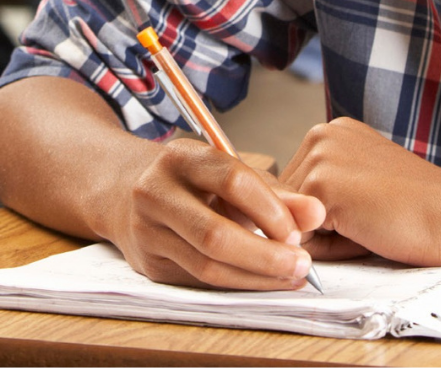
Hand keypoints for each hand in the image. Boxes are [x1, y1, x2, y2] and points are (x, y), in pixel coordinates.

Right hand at [111, 137, 324, 289]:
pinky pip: (198, 281)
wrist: (123, 190)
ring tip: (290, 276)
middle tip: (302, 264)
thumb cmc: (189, 180)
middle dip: (265, 255)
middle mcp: (155, 190)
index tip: (298, 230)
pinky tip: (263, 281)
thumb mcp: (226, 173)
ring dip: (255, 276)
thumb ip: (274, 193)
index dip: (269, 208)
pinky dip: (236, 284)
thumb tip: (317, 213)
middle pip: (215, 233)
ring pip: (206, 265)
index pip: (231, 179)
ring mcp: (147, 229)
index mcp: (180, 157)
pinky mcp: (148, 263)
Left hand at [282, 118, 440, 267]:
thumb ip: (317, 200)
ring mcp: (319, 155)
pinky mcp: (322, 182)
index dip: (323, 219)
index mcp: (331, 133)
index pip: (295, 189)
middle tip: (371, 222)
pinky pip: (301, 234)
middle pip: (287, 203)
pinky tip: (367, 231)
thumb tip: (274, 227)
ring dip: (323, 239)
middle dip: (318, 229)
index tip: (367, 213)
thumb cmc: (415, 213)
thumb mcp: (359, 191)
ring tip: (369, 225)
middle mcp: (320, 133)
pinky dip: (331, 249)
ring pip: (291, 220)